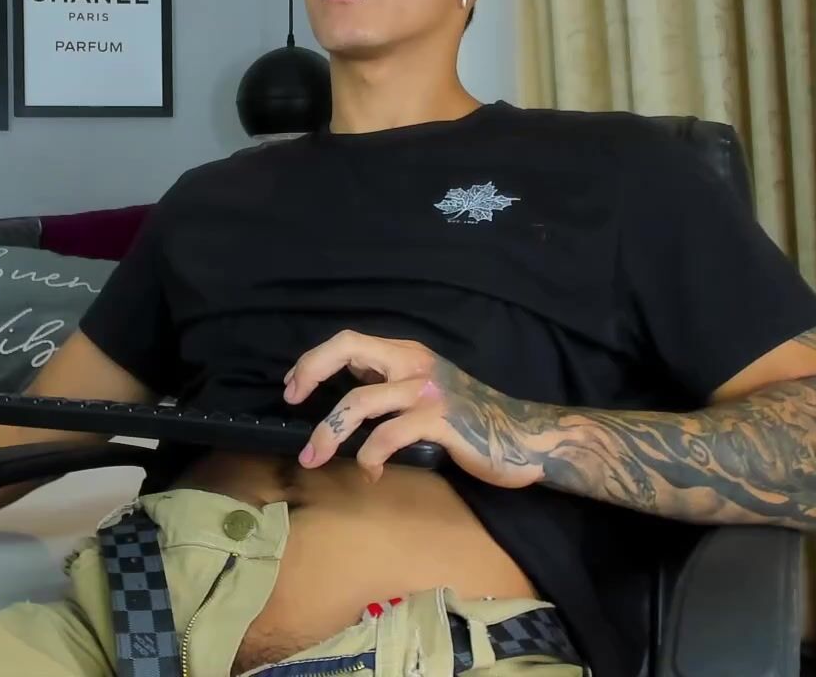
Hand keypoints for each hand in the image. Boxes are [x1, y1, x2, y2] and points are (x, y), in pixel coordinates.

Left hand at [283, 330, 554, 486]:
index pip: (349, 341)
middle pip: (349, 350)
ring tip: (314, 458)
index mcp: (408, 354)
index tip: (292, 386)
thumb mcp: (426, 390)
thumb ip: (390, 384)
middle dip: (311, 372)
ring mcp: (426, 391)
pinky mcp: (439, 420)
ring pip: (360, 401)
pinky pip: (387, 436)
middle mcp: (414, 364)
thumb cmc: (471, 419)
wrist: (524, 438)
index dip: (315, 360)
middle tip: (292, 402)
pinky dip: (369, 458)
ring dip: (328, 432)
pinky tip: (370, 473)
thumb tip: (346, 389)